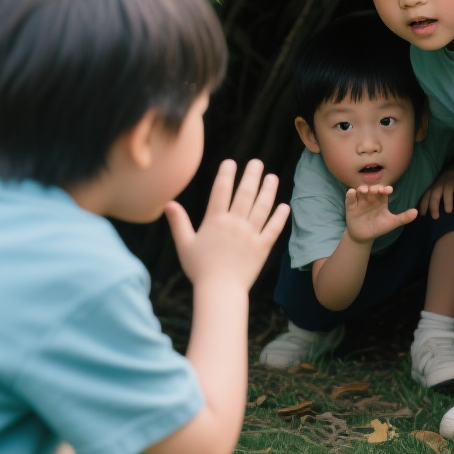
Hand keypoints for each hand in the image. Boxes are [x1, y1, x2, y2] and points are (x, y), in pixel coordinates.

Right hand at [165, 159, 289, 291]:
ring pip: (262, 207)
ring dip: (268, 191)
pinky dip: (279, 217)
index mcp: (215, 221)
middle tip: (257, 162)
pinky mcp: (262, 247)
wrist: (219, 291)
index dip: (226, 175)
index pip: (221, 191)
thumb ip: (178, 222)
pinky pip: (273, 229)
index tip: (231, 162)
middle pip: (245, 194)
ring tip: (272, 177)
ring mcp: (250, 235)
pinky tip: (284, 206)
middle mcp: (235, 224)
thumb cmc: (199, 269)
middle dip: (251, 176)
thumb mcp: (185, 244)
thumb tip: (168, 203)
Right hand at [345, 184, 417, 242]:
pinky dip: (350, 195)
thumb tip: (416, 212)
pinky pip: (350, 199)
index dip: (385, 189)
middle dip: (374, 189)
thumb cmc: (379, 227)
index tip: (388, 190)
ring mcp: (360, 202)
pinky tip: (352, 192)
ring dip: (362, 189)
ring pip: (361, 191)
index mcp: (381, 201)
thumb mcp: (391, 223)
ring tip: (364, 190)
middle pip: (372, 190)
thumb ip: (403, 218)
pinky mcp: (351, 207)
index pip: (383, 191)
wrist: (364, 237)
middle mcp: (371, 199)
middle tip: (376, 190)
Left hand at [418, 168, 453, 218]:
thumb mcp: (438, 191)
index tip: (422, 216)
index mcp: (433, 189)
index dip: (423, 206)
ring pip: (447, 191)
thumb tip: (431, 215)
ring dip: (447, 201)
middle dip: (434, 206)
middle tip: (435, 217)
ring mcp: (450, 183)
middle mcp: (440, 186)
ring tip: (448, 211)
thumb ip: (435, 200)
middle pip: (435, 195)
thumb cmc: (446, 185)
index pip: (426, 197)